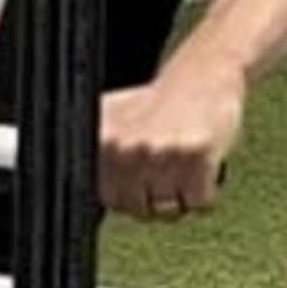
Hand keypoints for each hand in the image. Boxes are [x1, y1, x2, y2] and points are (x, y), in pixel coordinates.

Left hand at [97, 53, 246, 220]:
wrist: (203, 77)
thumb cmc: (156, 105)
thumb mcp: (111, 118)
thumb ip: (94, 156)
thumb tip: (77, 190)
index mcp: (104, 142)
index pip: (111, 200)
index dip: (131, 197)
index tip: (145, 177)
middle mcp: (128, 148)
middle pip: (142, 211)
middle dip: (158, 201)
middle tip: (171, 170)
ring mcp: (161, 152)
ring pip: (171, 210)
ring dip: (184, 197)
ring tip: (185, 164)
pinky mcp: (197, 156)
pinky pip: (201, 202)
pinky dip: (209, 190)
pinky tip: (205, 162)